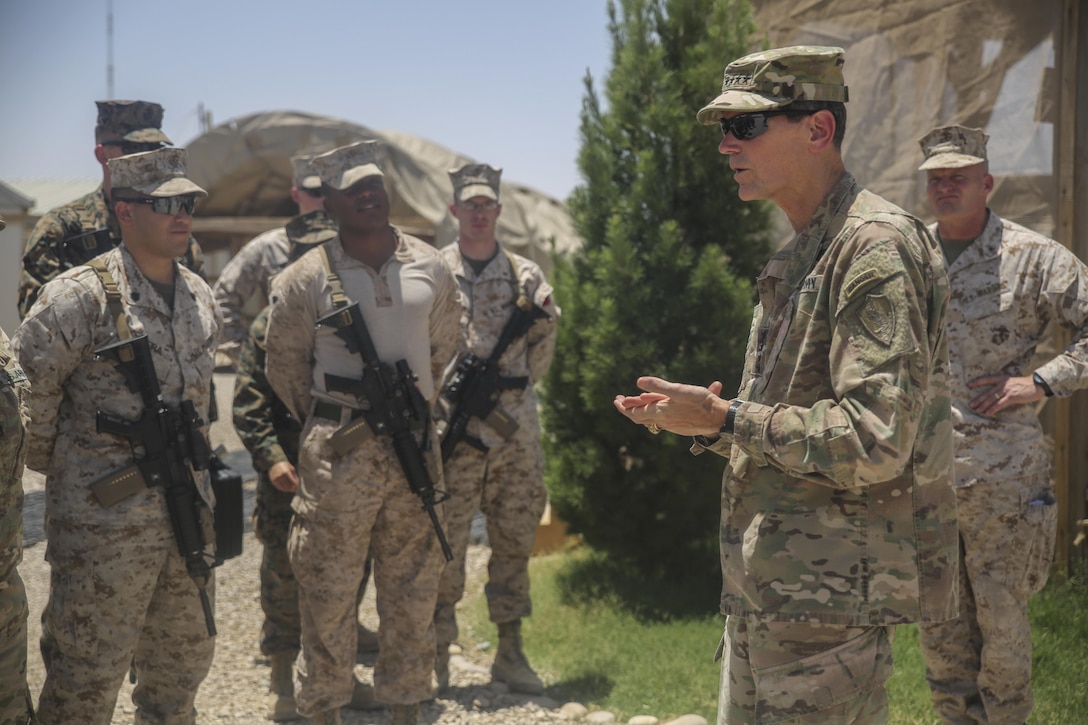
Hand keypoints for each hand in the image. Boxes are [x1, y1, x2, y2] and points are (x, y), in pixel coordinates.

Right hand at [268, 460, 298, 492]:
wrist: (274, 463)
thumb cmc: (285, 465)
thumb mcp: (291, 468)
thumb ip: (294, 476)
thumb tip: (296, 484)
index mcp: (286, 472)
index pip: (292, 482)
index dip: (295, 486)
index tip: (296, 487)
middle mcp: (281, 476)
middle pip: (288, 485)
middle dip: (292, 489)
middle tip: (294, 490)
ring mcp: (276, 478)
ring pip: (283, 487)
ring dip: (287, 490)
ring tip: (290, 490)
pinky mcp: (273, 480)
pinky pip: (278, 487)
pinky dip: (282, 489)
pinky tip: (285, 489)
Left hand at [613, 376, 730, 436]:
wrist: (720, 419)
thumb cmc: (702, 403)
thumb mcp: (679, 390)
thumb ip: (658, 386)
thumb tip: (639, 382)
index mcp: (661, 412)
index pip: (635, 413)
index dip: (623, 407)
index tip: (616, 400)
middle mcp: (664, 421)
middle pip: (640, 417)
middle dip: (629, 408)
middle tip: (621, 400)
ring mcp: (672, 425)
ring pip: (651, 419)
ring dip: (642, 409)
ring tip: (637, 400)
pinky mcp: (680, 426)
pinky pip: (662, 420)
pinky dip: (655, 412)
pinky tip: (659, 407)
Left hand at [967, 374, 1044, 415]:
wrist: (1038, 384)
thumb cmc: (1027, 384)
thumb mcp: (1014, 382)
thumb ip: (1006, 386)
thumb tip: (999, 393)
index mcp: (1002, 378)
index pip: (986, 379)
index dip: (977, 382)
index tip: (968, 385)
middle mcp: (1002, 384)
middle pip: (987, 392)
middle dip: (978, 399)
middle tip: (970, 404)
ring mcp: (1006, 390)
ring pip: (991, 399)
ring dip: (983, 405)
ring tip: (976, 410)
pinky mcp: (1011, 397)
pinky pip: (999, 404)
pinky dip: (992, 409)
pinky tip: (987, 413)